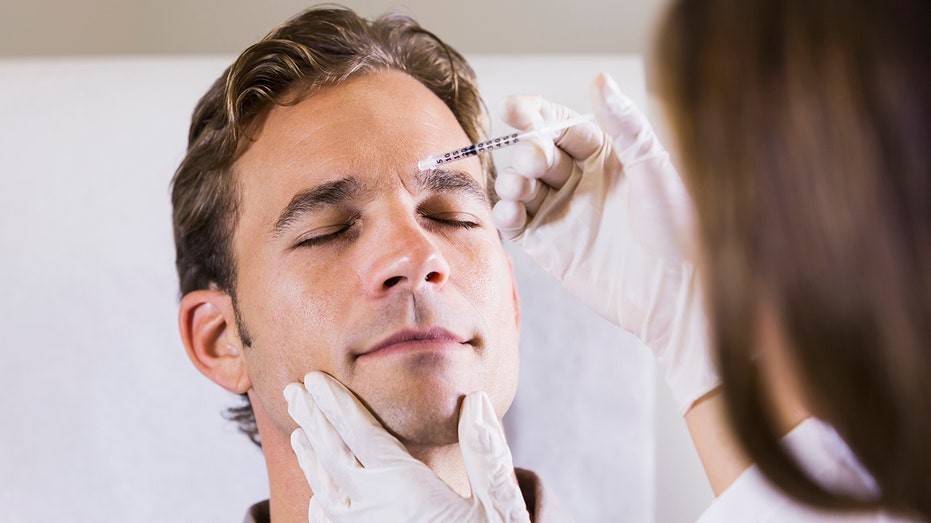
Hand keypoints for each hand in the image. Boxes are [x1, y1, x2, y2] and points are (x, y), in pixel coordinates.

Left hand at [284, 372, 530, 522]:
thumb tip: (478, 401)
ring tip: (299, 433)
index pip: (360, 433)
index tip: (316, 379)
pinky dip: (318, 501)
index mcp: (404, 488)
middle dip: (312, 419)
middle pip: (331, 455)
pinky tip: (318, 494)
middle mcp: (371, 509)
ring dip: (310, 457)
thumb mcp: (498, 508)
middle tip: (293, 391)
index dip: (336, 403)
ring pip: (323, 489)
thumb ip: (486, 455)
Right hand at [492, 73, 717, 412]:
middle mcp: (580, 180)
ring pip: (520, 185)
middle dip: (529, 152)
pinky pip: (517, 223)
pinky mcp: (549, 247)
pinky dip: (506, 215)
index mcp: (606, 155)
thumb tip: (600, 79)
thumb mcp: (653, 167)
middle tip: (534, 160)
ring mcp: (562, 213)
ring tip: (519, 187)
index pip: (561, 125)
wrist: (678, 291)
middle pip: (537, 152)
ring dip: (512, 180)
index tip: (513, 108)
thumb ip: (624, 124)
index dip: (534, 115)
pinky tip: (510, 212)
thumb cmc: (679, 228)